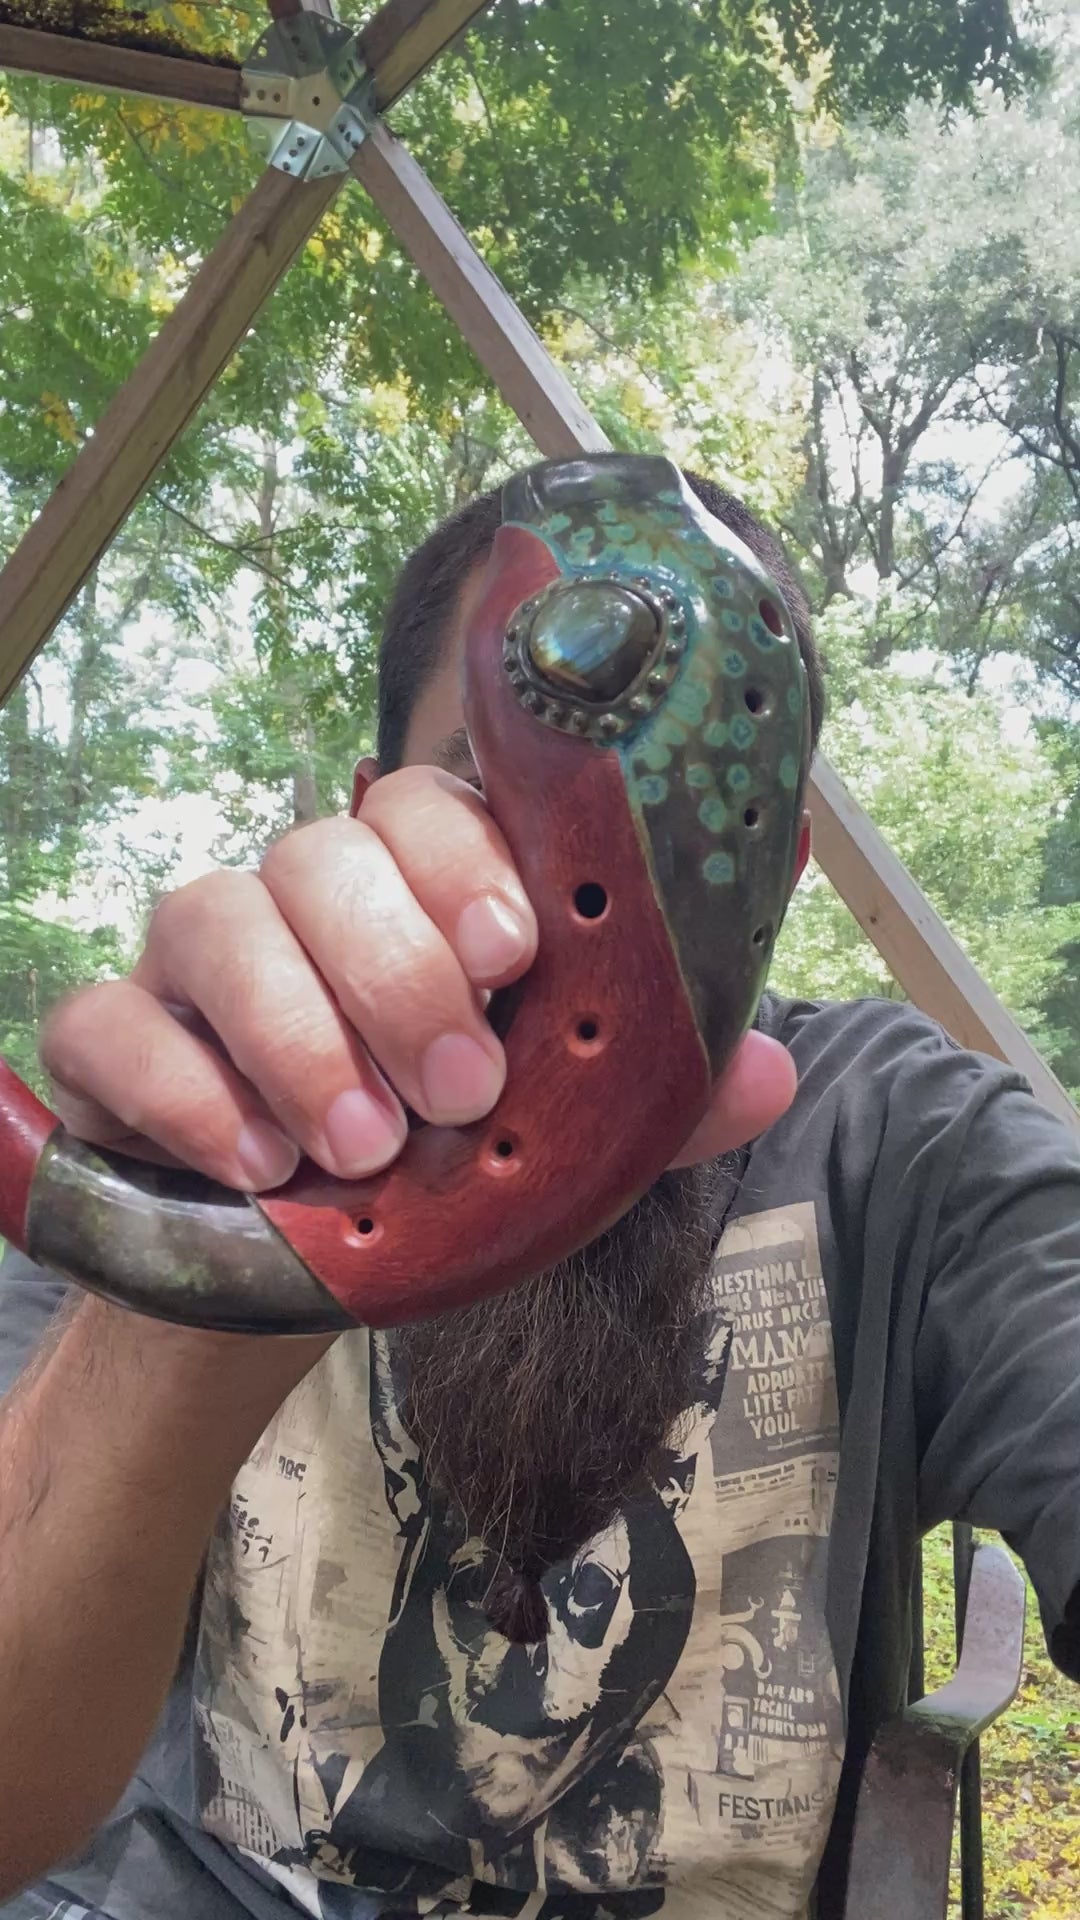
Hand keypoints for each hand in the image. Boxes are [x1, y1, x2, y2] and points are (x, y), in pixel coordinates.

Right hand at [40, 768, 794, 1191]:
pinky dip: (180, 1087)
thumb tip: (772, 1071)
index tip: (516, 950)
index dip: (465, 858)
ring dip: (297, 1034)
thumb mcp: (554, 1138)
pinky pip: (109, 1024)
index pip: (424, 804)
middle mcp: (301, 902)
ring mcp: (196, 964)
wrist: (299, 1265)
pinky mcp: (113, 1042)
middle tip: (459, 1093)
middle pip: (322, 855)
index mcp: (413, 896)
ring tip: (361, 1147)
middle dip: (396, 970)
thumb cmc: (436, 1168)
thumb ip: (651, 1099)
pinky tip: (250, 1163)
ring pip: (213, 916)